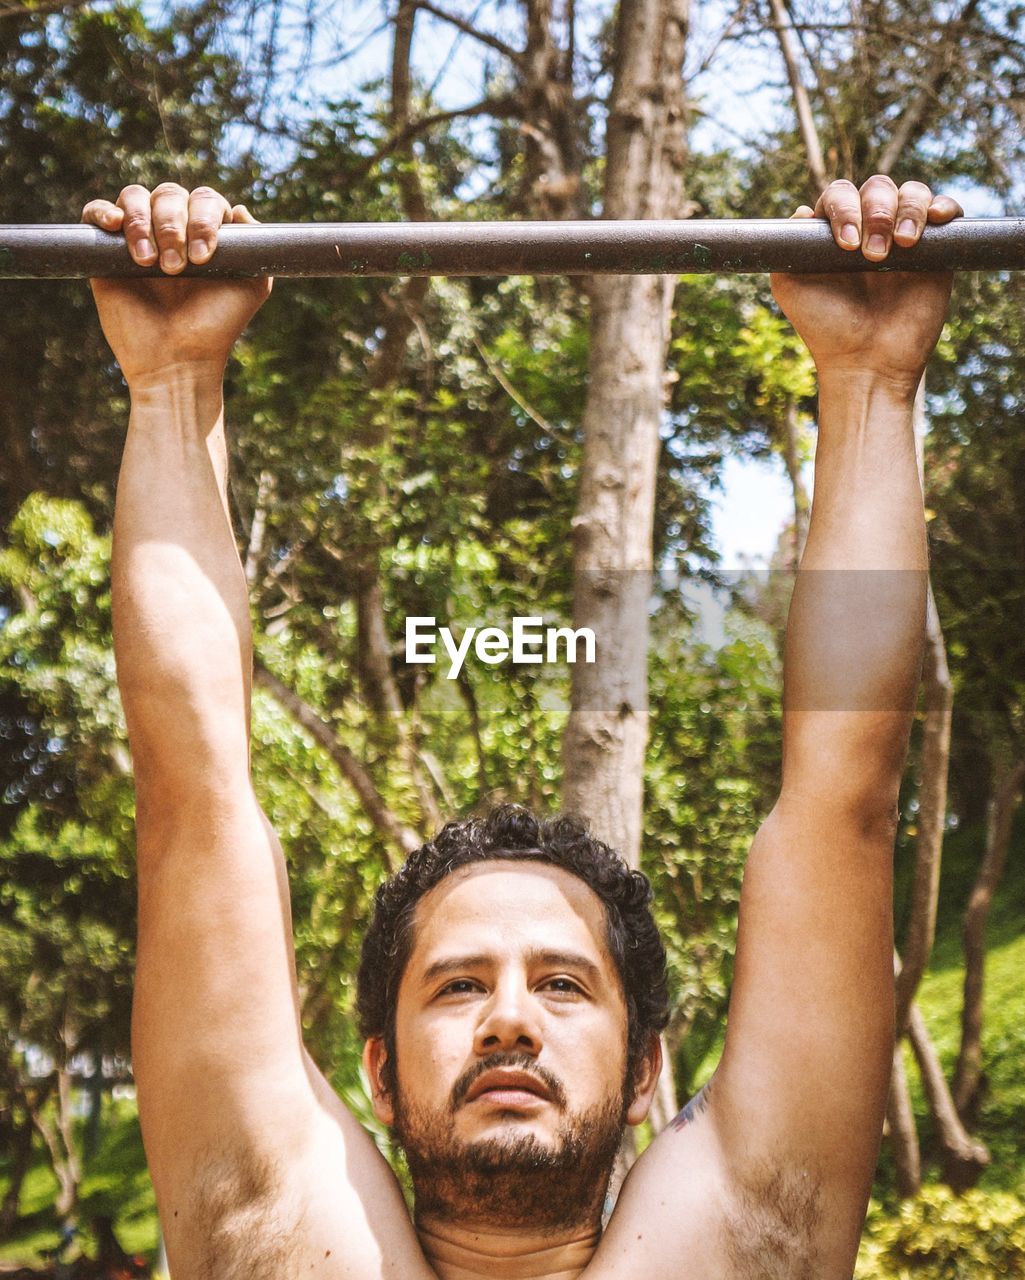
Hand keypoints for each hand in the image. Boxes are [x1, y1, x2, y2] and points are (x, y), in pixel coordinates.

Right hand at [82, 183, 271, 386]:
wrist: (177, 360)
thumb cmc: (215, 327)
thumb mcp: (251, 288)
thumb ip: (256, 248)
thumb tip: (239, 208)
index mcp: (205, 232)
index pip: (204, 199)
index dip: (204, 219)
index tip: (204, 257)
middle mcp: (172, 229)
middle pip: (169, 194)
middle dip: (174, 226)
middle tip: (176, 268)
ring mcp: (138, 237)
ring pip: (135, 197)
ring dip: (143, 222)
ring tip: (149, 262)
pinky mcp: (104, 251)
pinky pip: (95, 212)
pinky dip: (103, 211)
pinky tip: (115, 225)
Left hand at [771, 176, 962, 392]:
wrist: (867, 362)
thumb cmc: (826, 328)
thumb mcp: (789, 287)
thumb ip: (786, 249)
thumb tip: (803, 211)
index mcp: (836, 232)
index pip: (840, 195)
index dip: (844, 208)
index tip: (847, 244)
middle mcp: (870, 229)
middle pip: (878, 188)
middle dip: (877, 211)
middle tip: (873, 255)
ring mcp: (904, 237)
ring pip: (912, 193)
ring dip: (909, 209)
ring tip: (902, 245)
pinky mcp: (936, 250)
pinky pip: (946, 211)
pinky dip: (943, 206)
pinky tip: (936, 220)